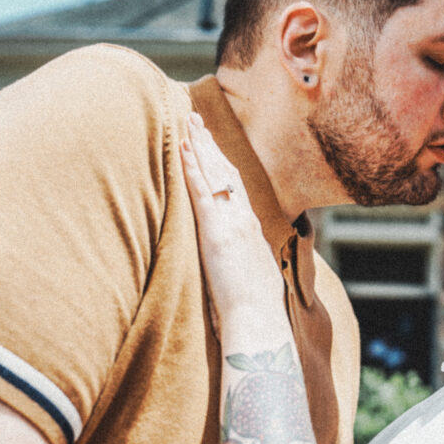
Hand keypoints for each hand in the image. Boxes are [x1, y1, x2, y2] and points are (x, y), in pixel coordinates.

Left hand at [180, 112, 282, 321]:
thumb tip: (242, 268)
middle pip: (226, 172)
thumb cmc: (257, 312)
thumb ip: (245, 266)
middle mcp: (244, 219)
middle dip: (211, 146)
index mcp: (252, 230)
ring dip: (201, 146)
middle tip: (198, 120)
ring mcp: (231, 222)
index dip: (223, 164)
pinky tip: (185, 147)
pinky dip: (193, 166)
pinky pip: (202, 190)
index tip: (214, 146)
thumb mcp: (254, 280)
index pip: (235, 188)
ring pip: (214, 174)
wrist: (259, 323)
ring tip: (189, 122)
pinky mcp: (216, 231)